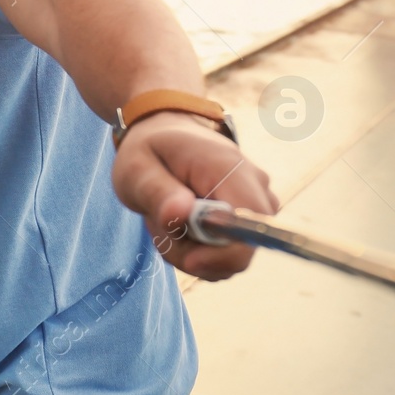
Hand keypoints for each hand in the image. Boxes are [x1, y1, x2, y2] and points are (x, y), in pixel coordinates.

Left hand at [111, 112, 279, 280]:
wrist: (165, 135)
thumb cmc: (151, 150)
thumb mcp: (137, 168)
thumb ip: (157, 192)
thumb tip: (180, 215)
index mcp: (229, 168)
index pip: (251, 225)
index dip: (225, 254)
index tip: (189, 258)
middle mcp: (255, 187)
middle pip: (240, 250)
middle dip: (194, 252)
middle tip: (159, 225)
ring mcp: (257, 206)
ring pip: (228, 258)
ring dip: (190, 250)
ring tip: (165, 218)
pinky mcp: (250, 222)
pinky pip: (225, 255)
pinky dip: (197, 250)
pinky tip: (179, 225)